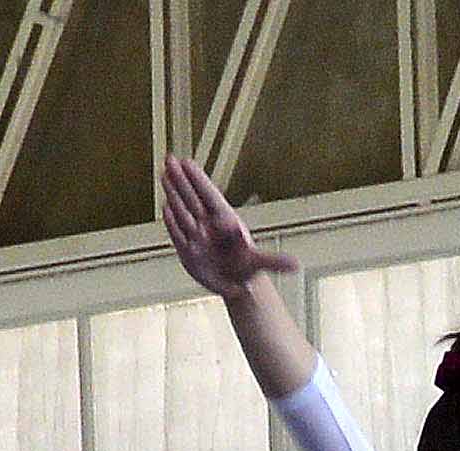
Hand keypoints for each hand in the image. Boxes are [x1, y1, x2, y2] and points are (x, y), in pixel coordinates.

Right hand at [160, 158, 292, 298]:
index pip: (208, 195)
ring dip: (173, 193)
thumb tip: (295, 265)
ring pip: (183, 209)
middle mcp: (210, 224)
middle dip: (180, 179)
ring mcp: (198, 234)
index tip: (187, 163)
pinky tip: (165, 205)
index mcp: (226, 221)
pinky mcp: (189, 248)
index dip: (197, 179)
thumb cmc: (247, 268)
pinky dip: (171, 219)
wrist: (235, 282)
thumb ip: (275, 262)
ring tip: (164, 174)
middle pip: (192, 197)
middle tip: (169, 159)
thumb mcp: (260, 264)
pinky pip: (178, 231)